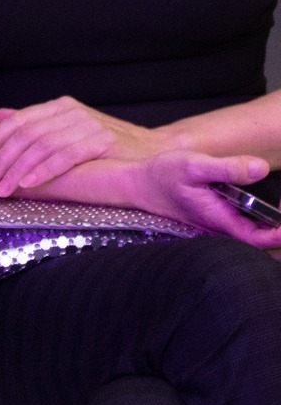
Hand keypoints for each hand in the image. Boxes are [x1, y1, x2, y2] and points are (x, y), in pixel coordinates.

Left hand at [0, 96, 173, 195]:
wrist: (157, 151)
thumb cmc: (108, 145)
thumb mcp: (68, 129)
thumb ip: (36, 124)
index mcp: (59, 107)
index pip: (18, 122)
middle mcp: (71, 112)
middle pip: (25, 135)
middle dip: (0, 161)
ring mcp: (88, 124)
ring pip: (41, 146)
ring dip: (17, 170)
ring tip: (1, 190)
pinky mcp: (104, 141)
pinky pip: (66, 155)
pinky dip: (45, 170)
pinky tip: (29, 183)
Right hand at [125, 149, 280, 249]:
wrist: (137, 182)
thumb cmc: (163, 175)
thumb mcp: (195, 165)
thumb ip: (229, 168)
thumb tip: (260, 168)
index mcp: (221, 221)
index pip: (264, 239)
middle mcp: (223, 227)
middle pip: (264, 239)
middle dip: (279, 225)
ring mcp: (220, 223)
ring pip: (256, 232)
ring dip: (272, 220)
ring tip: (280, 200)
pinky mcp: (216, 216)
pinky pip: (246, 223)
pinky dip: (260, 215)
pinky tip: (262, 198)